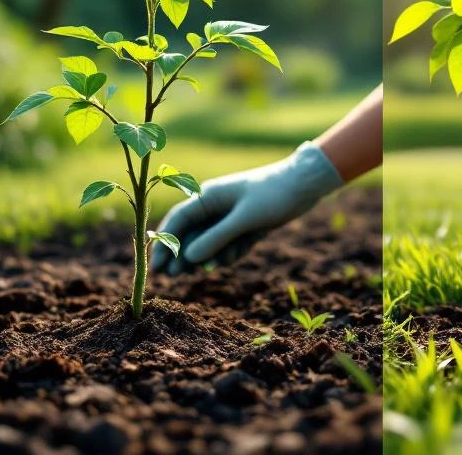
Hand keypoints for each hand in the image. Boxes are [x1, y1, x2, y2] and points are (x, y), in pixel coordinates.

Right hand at [150, 141, 343, 274]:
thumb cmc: (273, 196)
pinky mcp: (244, 225)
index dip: (163, 244)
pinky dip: (232, 251)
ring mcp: (229, 216)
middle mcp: (214, 206)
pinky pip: (229, 245)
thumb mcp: (244, 219)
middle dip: (184, 255)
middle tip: (176, 276)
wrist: (305, 185)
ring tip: (217, 264)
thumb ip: (216, 238)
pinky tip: (240, 251)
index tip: (156, 267)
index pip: (177, 221)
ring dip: (212, 255)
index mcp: (208, 196)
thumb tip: (188, 257)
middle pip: (189, 235)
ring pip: (209, 243)